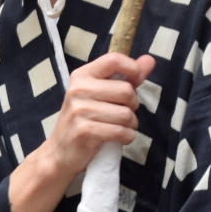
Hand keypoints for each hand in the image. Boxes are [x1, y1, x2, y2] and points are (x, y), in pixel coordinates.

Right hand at [43, 53, 153, 179]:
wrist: (61, 151)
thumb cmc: (84, 119)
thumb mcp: (100, 93)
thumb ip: (126, 76)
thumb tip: (150, 60)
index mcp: (82, 75)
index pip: (114, 60)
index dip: (133, 68)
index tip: (136, 80)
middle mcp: (78, 89)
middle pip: (126, 90)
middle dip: (133, 105)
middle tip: (123, 113)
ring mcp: (80, 110)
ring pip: (126, 114)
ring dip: (131, 124)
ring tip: (120, 126)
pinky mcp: (85, 131)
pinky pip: (121, 131)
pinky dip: (127, 137)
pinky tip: (118, 137)